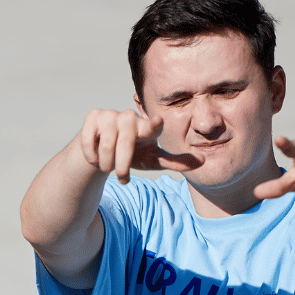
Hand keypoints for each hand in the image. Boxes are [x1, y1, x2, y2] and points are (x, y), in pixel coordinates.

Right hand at [79, 109, 201, 183]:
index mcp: (146, 127)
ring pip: (108, 143)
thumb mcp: (153, 160)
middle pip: (126, 141)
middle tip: (123, 178)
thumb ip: (176, 161)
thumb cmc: (131, 155)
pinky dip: (92, 155)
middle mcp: (129, 117)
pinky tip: (95, 156)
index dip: (153, 125)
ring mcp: (110, 115)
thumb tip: (204, 161)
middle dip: (123, 164)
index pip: (152, 125)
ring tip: (108, 166)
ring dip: (107, 162)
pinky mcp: (93, 117)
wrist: (101, 152)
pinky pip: (91, 141)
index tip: (157, 123)